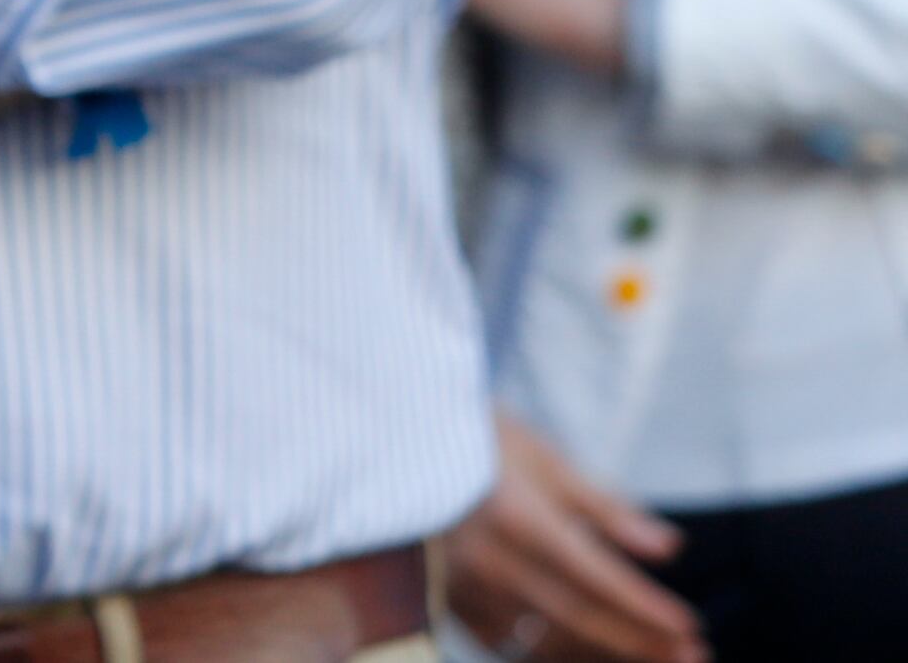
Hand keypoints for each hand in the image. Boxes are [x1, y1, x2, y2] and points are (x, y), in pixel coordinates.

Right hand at [433, 413, 697, 662]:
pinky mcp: (446, 601)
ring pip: (545, 640)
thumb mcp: (542, 457)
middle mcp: (488, 560)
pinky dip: (550, 652)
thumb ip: (604, 507)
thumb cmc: (474, 441)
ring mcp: (463, 586)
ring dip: (603, 655)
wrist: (388, 440)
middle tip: (693, 656)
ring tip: (652, 659)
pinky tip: (584, 654)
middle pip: (578, 618)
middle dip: (639, 642)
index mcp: (517, 517)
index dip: (644, 608)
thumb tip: (668, 547)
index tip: (690, 628)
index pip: (594, 577)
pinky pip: (506, 642)